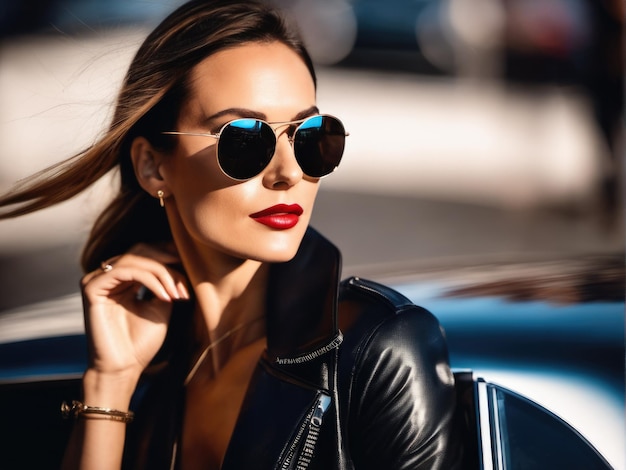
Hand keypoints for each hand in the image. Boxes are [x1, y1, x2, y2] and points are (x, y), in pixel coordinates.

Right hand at [80, 242, 189, 382]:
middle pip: (141, 251)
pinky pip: (126, 271)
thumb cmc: (141, 342)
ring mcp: (97, 280)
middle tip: (186, 283)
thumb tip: (180, 260)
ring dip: (162, 273)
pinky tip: (165, 296)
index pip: (146, 254)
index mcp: (122, 278)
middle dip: (168, 263)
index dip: (170, 257)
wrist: (123, 368)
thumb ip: (167, 282)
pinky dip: (150, 280)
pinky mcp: (92, 288)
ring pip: (135, 259)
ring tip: (178, 294)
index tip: (193, 272)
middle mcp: (107, 276)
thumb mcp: (162, 304)